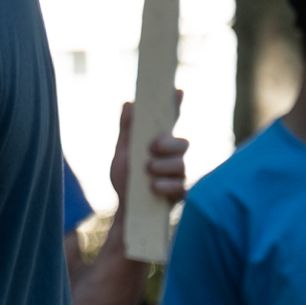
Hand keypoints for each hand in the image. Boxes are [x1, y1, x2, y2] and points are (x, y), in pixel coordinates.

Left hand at [108, 95, 189, 211]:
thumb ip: (127, 131)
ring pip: (181, 164)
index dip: (176, 105)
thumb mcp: (122, 154)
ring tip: (147, 170)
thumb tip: (128, 103)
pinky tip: (153, 187)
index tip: (177, 91)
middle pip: (183, 143)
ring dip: (163, 166)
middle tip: (152, 147)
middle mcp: (173, 158)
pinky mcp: (180, 195)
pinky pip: (180, 187)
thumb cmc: (126, 181)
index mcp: (159, 145)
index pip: (171, 121)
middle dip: (169, 143)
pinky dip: (165, 185)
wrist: (127, 214)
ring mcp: (178, 176)